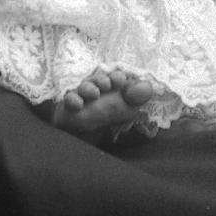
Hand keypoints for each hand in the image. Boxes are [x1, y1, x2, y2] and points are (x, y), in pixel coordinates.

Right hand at [41, 74, 166, 150]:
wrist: (83, 137)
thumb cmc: (106, 119)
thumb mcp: (125, 110)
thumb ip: (135, 97)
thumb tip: (147, 86)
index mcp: (112, 88)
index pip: (115, 78)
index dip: (117, 77)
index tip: (120, 80)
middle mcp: (97, 89)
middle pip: (99, 80)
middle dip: (103, 80)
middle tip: (106, 85)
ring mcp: (82, 96)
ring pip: (84, 87)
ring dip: (88, 88)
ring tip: (94, 94)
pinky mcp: (68, 105)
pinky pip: (69, 98)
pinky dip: (73, 100)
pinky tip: (78, 104)